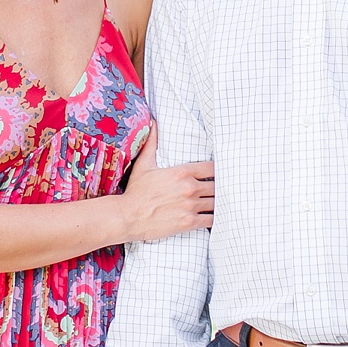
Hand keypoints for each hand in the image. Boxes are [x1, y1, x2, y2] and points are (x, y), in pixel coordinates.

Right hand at [121, 126, 213, 242]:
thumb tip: (153, 123)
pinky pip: (211, 220)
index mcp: (182, 172)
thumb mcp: (144, 165)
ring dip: (218, 203)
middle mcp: (189, 187)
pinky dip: (214, 219)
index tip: (216, 175)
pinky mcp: (189, 222)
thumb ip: (152, 144)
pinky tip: (214, 218)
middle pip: (217, 186)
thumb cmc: (136, 191)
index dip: (217, 171)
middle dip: (218, 188)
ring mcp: (190, 205)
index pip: (212, 168)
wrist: (128, 216)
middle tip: (219, 191)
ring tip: (219, 204)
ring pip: (216, 203)